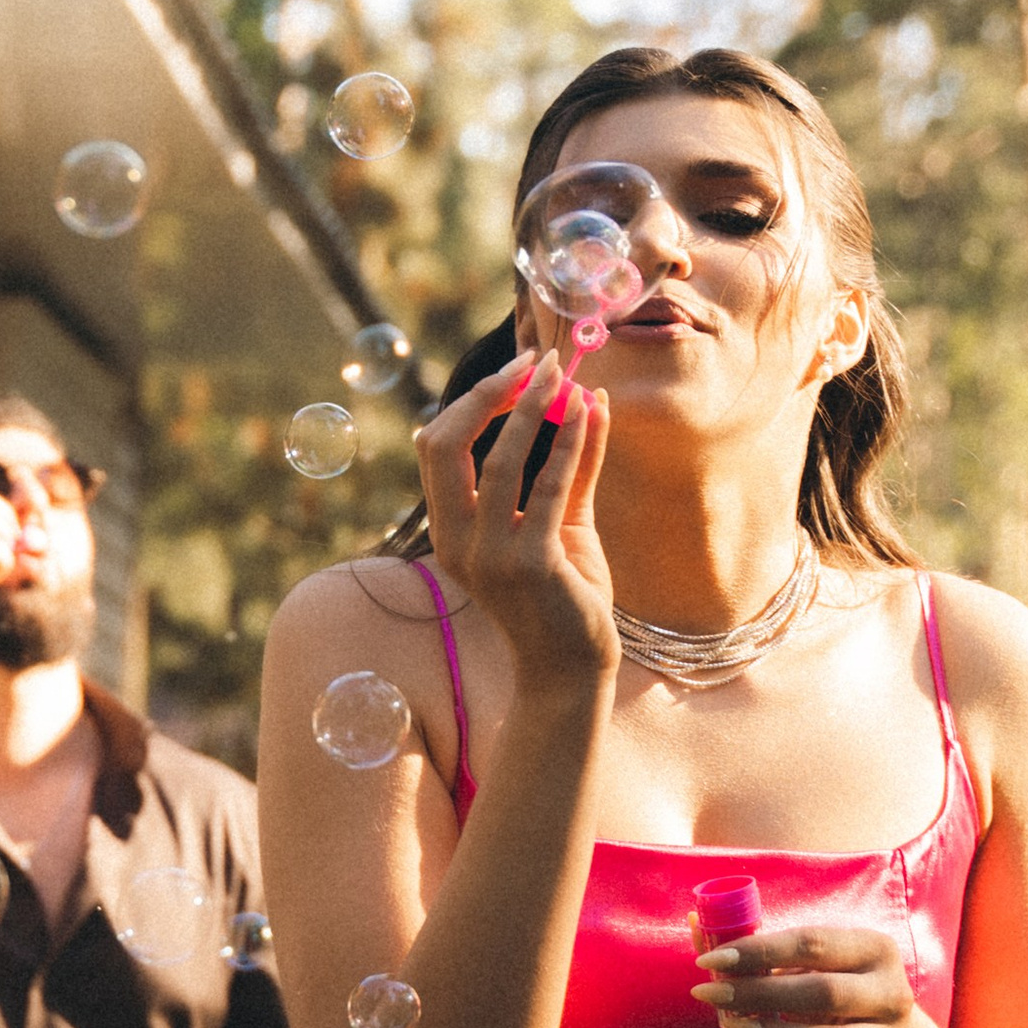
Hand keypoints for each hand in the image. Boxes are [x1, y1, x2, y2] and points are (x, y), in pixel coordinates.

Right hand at [412, 349, 616, 696]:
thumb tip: (586, 397)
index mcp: (450, 531)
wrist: (573, 666)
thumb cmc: (566, 595)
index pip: (437, 448)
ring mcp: (490, 557)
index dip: (474, 400)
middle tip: (536, 362)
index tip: (519, 368)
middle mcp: (458, 543)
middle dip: (490, 395)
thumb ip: (570, 464)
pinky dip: (570, 444)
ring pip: (498, 463)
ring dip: (534, 409)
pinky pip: (550, 489)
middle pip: (446, 447)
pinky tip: (590, 411)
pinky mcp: (531, 565)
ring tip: (566, 374)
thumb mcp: (564, 522)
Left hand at [691, 919, 921, 1027]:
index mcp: (875, 950)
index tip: (710, 961)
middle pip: (823, 993)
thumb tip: (696, 923)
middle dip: (759, 994)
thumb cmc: (833, 987)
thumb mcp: (810, 963)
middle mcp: (893, 995)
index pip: (812, 943)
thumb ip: (757, 949)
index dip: (757, 950)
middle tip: (711, 996)